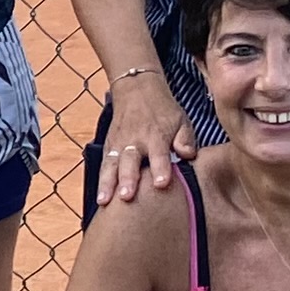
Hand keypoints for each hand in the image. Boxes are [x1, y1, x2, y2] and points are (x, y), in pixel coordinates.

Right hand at [98, 73, 191, 210]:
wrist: (136, 89)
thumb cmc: (163, 111)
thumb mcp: (181, 120)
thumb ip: (185, 140)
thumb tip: (188, 156)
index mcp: (156, 135)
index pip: (159, 154)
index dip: (160, 168)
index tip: (161, 184)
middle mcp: (135, 141)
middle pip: (130, 162)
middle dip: (128, 179)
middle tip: (127, 197)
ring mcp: (119, 144)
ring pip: (112, 165)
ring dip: (108, 184)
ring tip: (105, 201)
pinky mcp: (109, 147)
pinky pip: (104, 166)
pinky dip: (101, 181)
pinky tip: (100, 199)